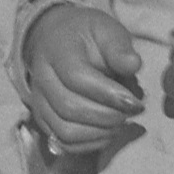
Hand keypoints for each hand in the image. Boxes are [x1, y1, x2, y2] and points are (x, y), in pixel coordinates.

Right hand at [15, 0, 148, 161]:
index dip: (108, 94)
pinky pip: (63, 143)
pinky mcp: (42, 120)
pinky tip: (109, 132)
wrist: (57, 40)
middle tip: (133, 112)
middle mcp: (41, 79)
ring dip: (100, 133)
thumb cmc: (87, 36)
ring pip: (65, 131)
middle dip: (108, 116)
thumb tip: (134, 64)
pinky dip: (90, 144)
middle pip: (69, 107)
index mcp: (56, 51)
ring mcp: (38, 102)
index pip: (76, 77)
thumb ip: (119, 47)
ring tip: (122, 122)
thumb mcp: (107, 30)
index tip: (135, 101)